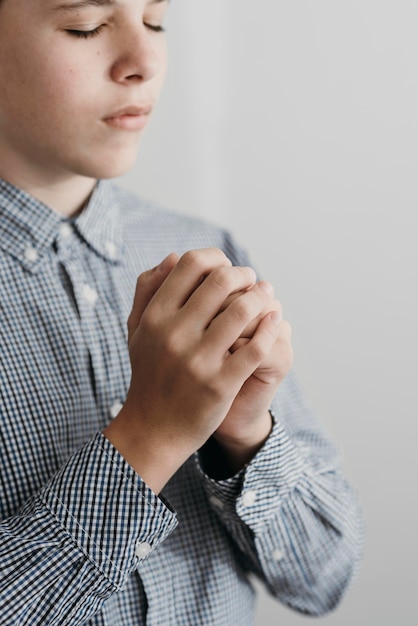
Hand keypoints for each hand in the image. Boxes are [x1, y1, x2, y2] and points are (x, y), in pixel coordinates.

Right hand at [104, 248, 281, 492]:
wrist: (153, 429)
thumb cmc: (149, 373)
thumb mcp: (137, 329)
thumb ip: (148, 289)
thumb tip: (173, 257)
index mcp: (155, 316)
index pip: (191, 265)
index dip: (216, 258)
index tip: (226, 267)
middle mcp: (174, 334)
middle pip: (221, 280)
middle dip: (243, 274)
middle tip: (251, 279)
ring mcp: (198, 360)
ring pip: (242, 309)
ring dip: (262, 296)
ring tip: (267, 294)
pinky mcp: (220, 383)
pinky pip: (255, 347)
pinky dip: (270, 328)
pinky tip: (274, 321)